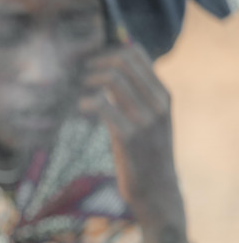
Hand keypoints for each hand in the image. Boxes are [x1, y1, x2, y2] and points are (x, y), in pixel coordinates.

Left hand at [78, 43, 189, 242]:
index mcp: (163, 94)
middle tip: (80, 75)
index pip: (136, 53)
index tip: (89, 61)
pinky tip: (81, 108)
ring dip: (88, 80)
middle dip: (94, 62)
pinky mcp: (129, 137)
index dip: (107, 51)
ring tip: (79, 92)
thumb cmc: (146, 152)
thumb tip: (112, 67)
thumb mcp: (150, 119)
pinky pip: (103, 105)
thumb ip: (138, 95)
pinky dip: (86, 102)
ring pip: (113, 79)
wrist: (157, 191)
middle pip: (122, 61)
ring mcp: (146, 119)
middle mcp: (158, 103)